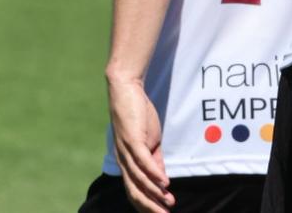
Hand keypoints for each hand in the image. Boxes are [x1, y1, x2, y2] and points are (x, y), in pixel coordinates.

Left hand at [106, 75, 172, 211]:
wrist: (126, 90)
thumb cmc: (138, 115)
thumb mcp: (151, 141)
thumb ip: (156, 160)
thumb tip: (163, 181)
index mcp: (128, 162)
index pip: (135, 191)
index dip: (148, 204)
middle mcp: (124, 160)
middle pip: (134, 191)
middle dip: (150, 207)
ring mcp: (127, 151)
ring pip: (138, 180)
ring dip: (154, 194)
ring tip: (167, 204)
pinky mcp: (132, 139)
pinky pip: (143, 161)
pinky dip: (154, 174)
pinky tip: (164, 183)